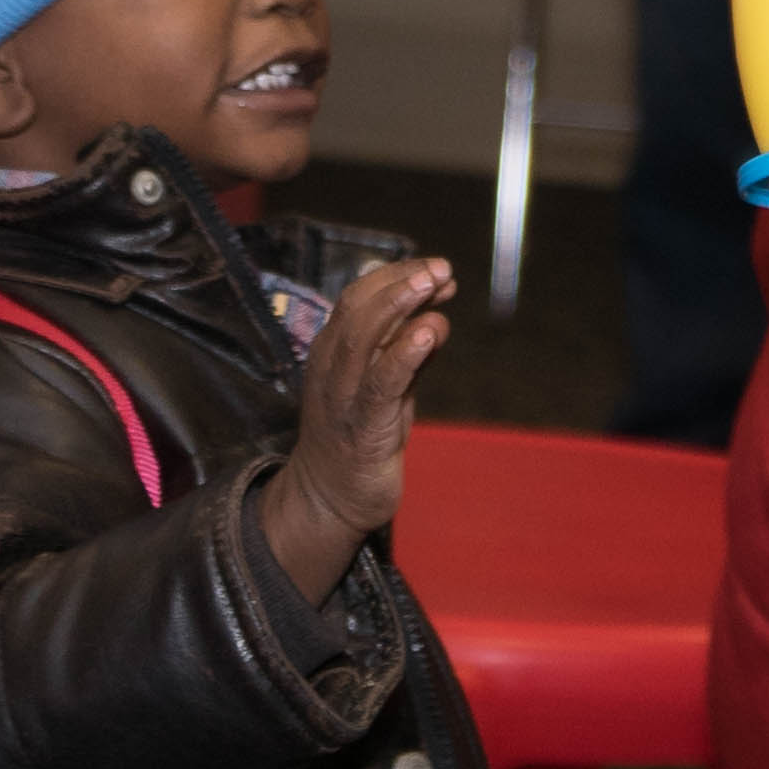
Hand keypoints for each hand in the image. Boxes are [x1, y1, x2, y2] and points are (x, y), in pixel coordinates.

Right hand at [255, 254, 452, 593]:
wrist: (329, 499)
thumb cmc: (361, 435)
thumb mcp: (386, 384)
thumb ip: (407, 349)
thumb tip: (438, 312)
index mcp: (332, 350)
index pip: (359, 297)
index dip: (398, 276)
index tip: (436, 270)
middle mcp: (331, 366)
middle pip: (357, 307)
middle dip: (400, 281)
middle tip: (439, 269)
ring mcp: (343, 396)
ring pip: (362, 338)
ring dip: (399, 305)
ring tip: (432, 285)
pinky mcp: (362, 428)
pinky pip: (381, 384)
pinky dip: (404, 355)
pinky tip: (427, 334)